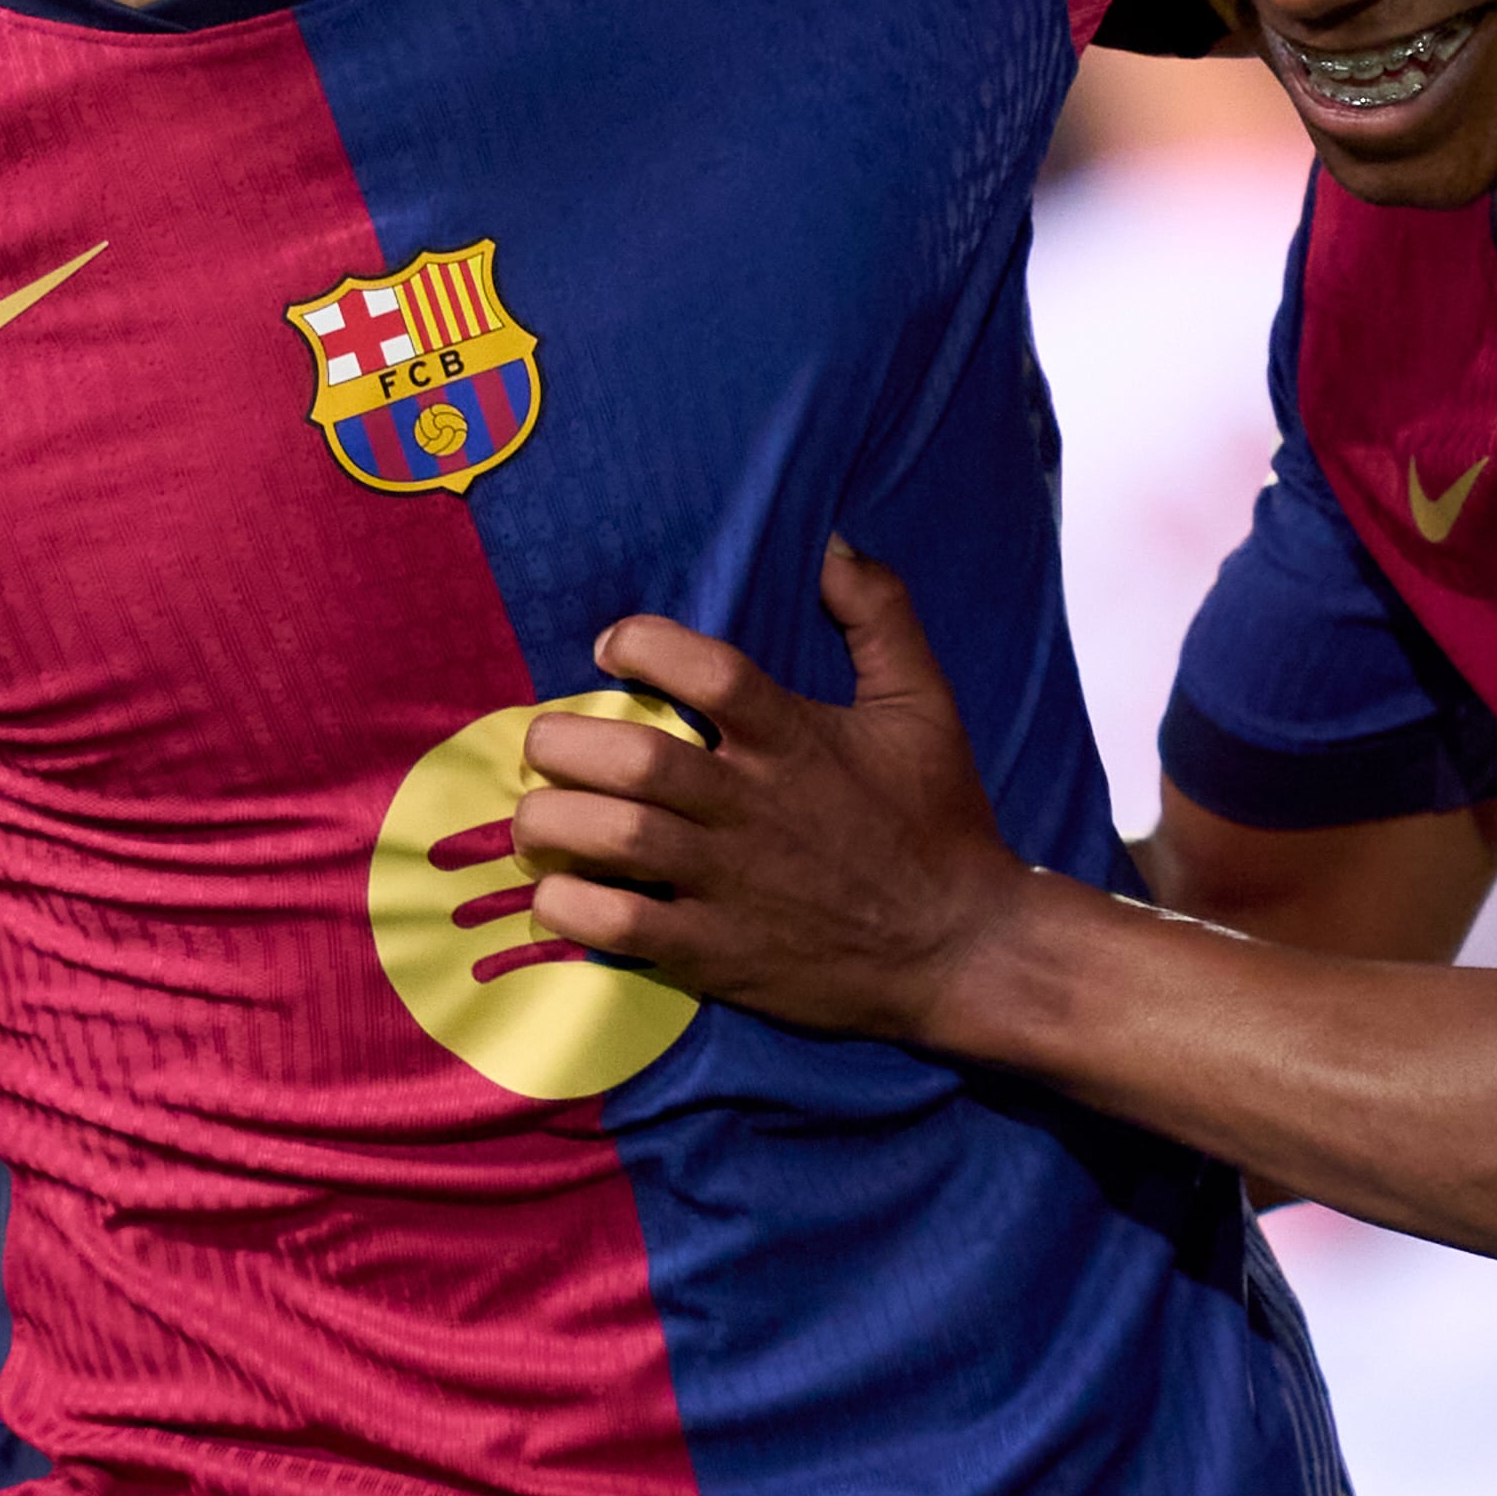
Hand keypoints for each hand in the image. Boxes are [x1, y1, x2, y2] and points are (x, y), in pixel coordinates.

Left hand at [517, 542, 1029, 1041]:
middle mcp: (755, 807)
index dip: (644, 645)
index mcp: (797, 741)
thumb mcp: (925, 704)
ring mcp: (733, 884)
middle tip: (545, 742)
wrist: (961, 949)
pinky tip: (558, 890)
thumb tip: (833, 542)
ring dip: (554, 821)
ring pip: (617, 840)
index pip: (710, 673)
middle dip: (565, 743)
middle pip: (638, 762)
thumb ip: (880, 614)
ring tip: (535, 814)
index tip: (610, 646)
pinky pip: (624, 926)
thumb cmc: (935, 821)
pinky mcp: (718, 953)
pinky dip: (573, 906)